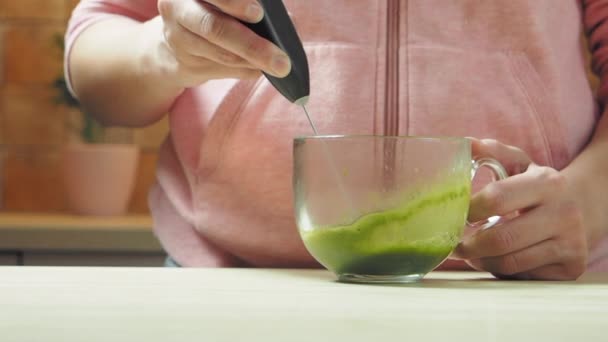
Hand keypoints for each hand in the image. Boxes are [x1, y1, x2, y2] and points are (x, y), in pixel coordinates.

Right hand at [155, 0, 291, 87]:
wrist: (172, 44)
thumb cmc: (210, 12)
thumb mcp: (220, 3)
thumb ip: (247, 6)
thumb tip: (287, 20)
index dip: (235, 3)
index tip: (258, 13)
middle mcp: (177, 8)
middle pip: (214, 27)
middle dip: (251, 44)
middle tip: (280, 59)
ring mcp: (177, 38)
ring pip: (221, 53)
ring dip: (254, 62)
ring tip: (279, 66)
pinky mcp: (184, 63)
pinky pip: (223, 69)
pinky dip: (247, 69)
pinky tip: (262, 69)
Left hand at [452, 139, 587, 279]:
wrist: (583, 207)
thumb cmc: (538, 185)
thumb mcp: (519, 163)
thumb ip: (491, 152)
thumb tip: (464, 144)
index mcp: (547, 183)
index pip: (496, 199)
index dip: (468, 210)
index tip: (456, 215)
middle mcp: (564, 214)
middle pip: (500, 239)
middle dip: (469, 245)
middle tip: (453, 244)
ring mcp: (571, 244)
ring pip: (509, 263)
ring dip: (481, 261)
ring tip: (471, 253)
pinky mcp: (571, 268)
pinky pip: (522, 276)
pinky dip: (501, 270)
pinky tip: (497, 258)